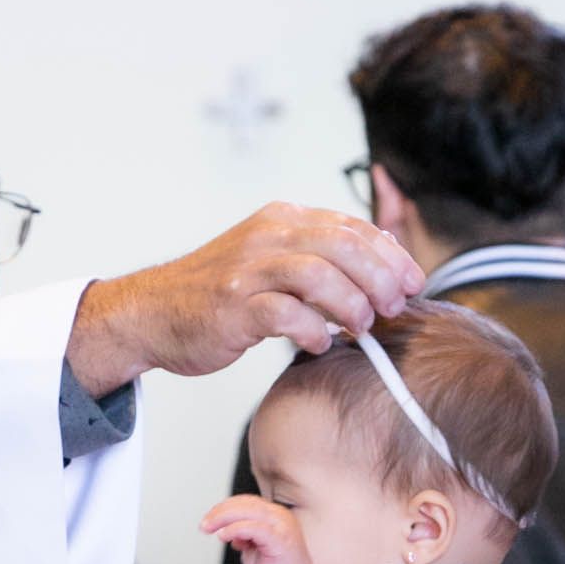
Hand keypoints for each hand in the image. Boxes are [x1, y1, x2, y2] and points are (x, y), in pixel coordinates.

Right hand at [67, 204, 423, 396]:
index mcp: (283, 219)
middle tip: (394, 308)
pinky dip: (312, 331)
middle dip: (380, 278)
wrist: (151, 313)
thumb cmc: (219, 293)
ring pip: (320, 275)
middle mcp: (267, 236)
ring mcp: (248, 270)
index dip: (391, 255)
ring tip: (360, 327)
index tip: (413, 283)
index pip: (352, 226)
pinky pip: (285, 315)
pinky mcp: (232, 306)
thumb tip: (382, 268)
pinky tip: (319, 344)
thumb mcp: (271, 258)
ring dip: (351, 305)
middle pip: (344, 245)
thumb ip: (319, 258)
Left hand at [201, 494, 312, 563]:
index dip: (225, 507)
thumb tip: (224, 529)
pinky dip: (235, 529)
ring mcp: (283, 526)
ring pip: (248, 511)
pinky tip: (224, 536)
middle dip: (220, 512)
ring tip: (209, 528)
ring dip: (223, 518)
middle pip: (246, 503)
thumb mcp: (253, 548)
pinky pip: (254, 528)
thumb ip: (242, 535)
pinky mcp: (281, 540)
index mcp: (276, 516)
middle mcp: (281, 517)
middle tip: (204, 524)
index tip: (209, 519)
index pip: (247, 502)